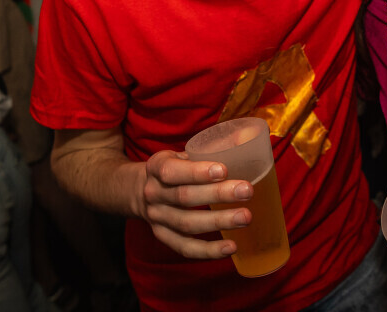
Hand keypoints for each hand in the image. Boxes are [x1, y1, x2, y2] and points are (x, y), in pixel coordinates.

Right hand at [137, 150, 253, 259]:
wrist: (139, 190)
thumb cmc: (175, 168)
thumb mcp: (184, 152)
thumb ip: (212, 146)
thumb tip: (248, 135)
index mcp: (157, 166)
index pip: (173, 171)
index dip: (197, 172)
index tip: (224, 170)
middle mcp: (153, 193)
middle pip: (184, 197)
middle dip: (218, 195)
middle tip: (247, 191)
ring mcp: (156, 218)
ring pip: (186, 224)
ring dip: (218, 221)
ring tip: (246, 217)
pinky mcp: (163, 236)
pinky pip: (184, 247)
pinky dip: (208, 250)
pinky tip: (231, 247)